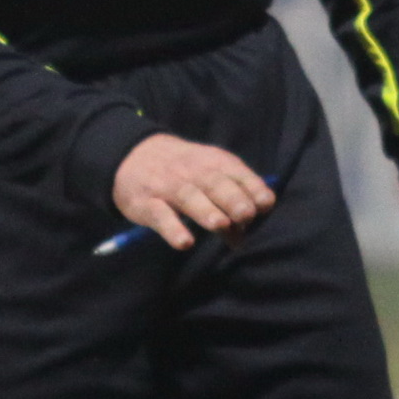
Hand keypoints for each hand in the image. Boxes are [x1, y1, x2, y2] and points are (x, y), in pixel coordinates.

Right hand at [112, 133, 274, 250]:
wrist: (133, 155)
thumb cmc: (184, 172)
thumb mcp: (210, 176)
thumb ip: (230, 204)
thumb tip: (242, 238)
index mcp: (214, 163)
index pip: (237, 173)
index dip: (252, 188)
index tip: (265, 203)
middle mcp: (192, 172)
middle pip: (215, 184)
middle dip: (232, 199)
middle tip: (246, 215)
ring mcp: (168, 187)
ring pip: (189, 197)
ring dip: (206, 211)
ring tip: (221, 225)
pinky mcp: (145, 204)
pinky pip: (160, 216)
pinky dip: (173, 229)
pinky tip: (185, 243)